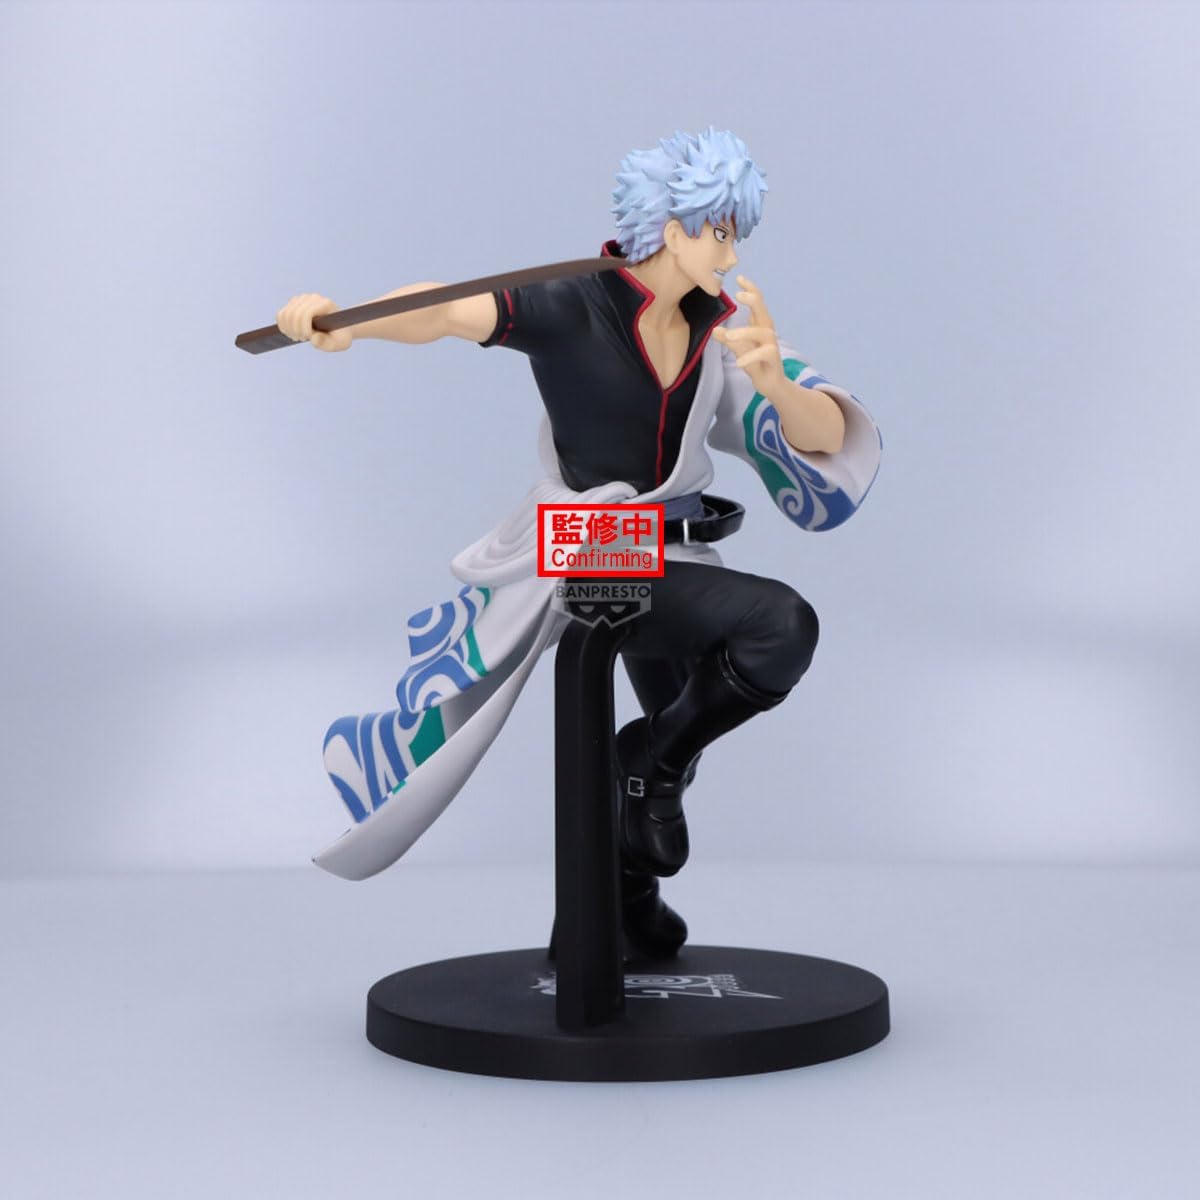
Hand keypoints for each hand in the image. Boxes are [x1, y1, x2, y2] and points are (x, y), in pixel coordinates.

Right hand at [276, 293, 351, 351]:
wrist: (338, 328)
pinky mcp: (294, 303)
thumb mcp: (339, 343)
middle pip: (294, 314)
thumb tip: (313, 339)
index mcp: (326, 304)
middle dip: (296, 331)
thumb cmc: (339, 337)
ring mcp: (303, 299)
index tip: (309, 338)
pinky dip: (283, 326)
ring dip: (289, 330)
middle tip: (303, 339)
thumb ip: (327, 343)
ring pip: (285, 314)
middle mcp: (313, 298)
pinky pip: (280, 314)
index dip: (304, 329)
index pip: (306, 314)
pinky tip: (292, 333)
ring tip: (299, 337)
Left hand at [712, 275, 785, 395]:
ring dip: (745, 332)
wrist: (770, 385)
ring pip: (763, 332)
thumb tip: (714, 330)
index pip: (757, 303)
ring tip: (728, 336)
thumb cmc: (756, 363)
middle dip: (754, 300)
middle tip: (739, 295)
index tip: (740, 278)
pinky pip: (765, 353)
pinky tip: (739, 362)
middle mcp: (767, 332)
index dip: (751, 289)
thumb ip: (729, 339)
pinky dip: (751, 357)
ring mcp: (772, 345)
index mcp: (759, 326)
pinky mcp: (774, 360)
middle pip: (763, 311)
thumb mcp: (739, 350)